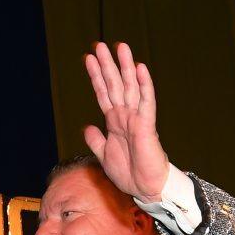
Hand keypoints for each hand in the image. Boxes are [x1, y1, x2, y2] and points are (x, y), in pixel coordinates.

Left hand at [82, 41, 169, 198]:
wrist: (145, 189)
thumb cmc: (129, 173)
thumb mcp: (105, 155)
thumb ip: (96, 140)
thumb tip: (88, 127)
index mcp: (114, 121)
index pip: (103, 93)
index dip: (96, 76)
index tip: (88, 58)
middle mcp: (125, 116)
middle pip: (115, 84)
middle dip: (107, 65)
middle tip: (100, 45)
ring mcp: (136, 118)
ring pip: (130, 87)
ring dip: (125, 67)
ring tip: (120, 47)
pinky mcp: (147, 126)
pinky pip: (146, 102)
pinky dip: (144, 85)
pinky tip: (141, 69)